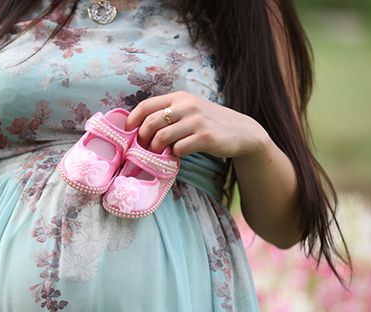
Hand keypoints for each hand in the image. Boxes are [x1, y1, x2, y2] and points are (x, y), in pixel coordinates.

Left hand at [124, 91, 269, 158]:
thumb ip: (168, 113)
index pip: (146, 106)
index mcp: (179, 97)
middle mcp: (187, 106)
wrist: (242, 131)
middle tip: (144, 149)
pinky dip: (175, 155)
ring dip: (157, 150)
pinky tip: (179, 155)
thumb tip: (139, 127)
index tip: (128, 133)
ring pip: (162, 137)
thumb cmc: (209, 122)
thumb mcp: (189, 110)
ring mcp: (197, 121)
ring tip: (160, 154)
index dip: (132, 121)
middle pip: (150, 123)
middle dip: (143, 140)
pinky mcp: (206, 137)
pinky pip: (179, 149)